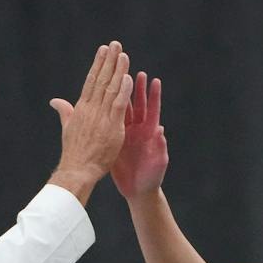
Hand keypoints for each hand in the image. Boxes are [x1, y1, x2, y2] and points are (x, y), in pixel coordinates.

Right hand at [48, 42, 133, 201]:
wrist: (77, 169)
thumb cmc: (73, 152)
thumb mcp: (68, 128)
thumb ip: (65, 112)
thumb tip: (55, 101)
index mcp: (81, 108)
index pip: (91, 81)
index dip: (98, 65)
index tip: (102, 50)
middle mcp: (91, 109)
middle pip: (101, 79)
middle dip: (108, 61)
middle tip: (115, 43)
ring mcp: (101, 117)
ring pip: (111, 88)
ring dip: (118, 70)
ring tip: (123, 54)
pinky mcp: (112, 126)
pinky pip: (119, 104)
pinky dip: (123, 90)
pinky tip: (128, 77)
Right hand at [111, 71, 168, 198]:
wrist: (139, 191)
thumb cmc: (152, 178)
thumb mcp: (158, 164)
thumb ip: (160, 148)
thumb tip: (161, 130)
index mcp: (150, 134)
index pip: (152, 110)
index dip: (153, 96)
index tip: (154, 80)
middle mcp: (139, 130)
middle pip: (137, 105)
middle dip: (136, 88)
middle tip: (134, 70)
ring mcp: (126, 134)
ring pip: (122, 110)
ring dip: (120, 95)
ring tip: (116, 78)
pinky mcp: (116, 141)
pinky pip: (110, 122)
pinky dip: (106, 110)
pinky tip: (100, 98)